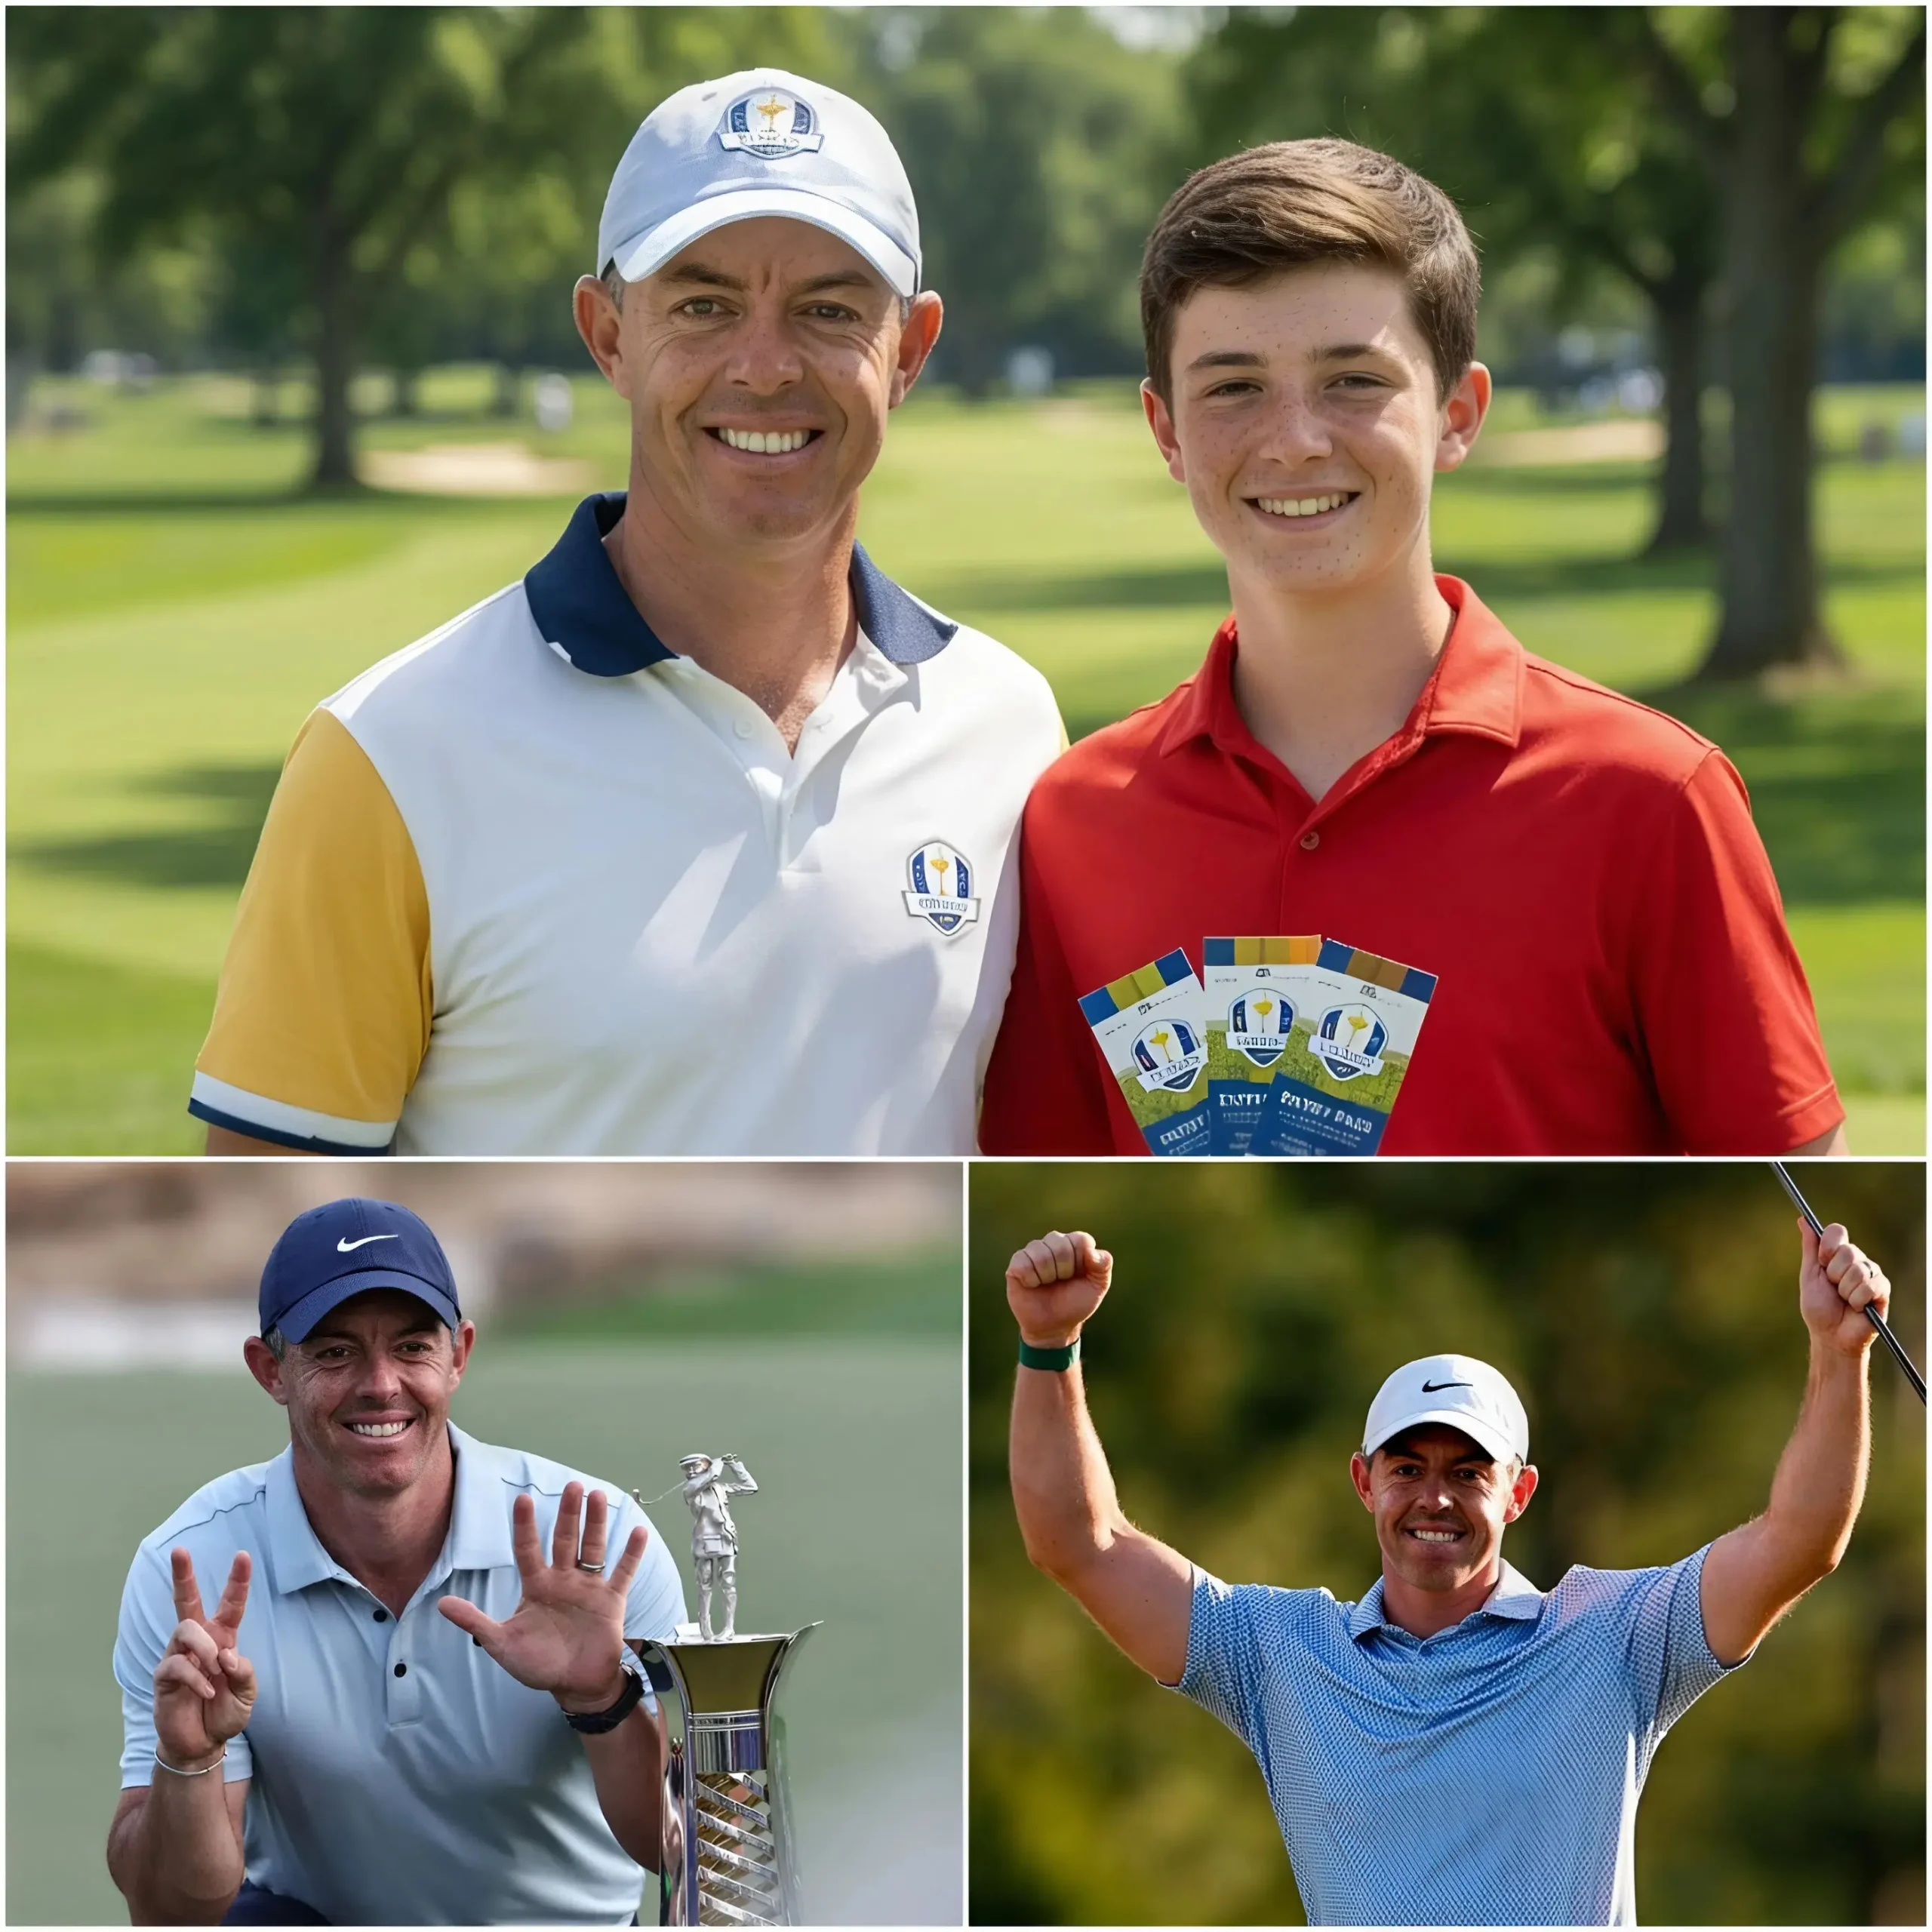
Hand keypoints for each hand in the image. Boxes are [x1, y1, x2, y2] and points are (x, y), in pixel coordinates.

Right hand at [155, 1550, 255, 1768]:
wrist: (203, 1744)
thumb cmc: (225, 1712)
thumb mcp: (247, 1693)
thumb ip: (243, 1672)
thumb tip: (227, 1655)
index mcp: (223, 1638)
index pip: (230, 1604)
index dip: (237, 1580)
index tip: (243, 1555)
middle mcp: (199, 1642)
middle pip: (187, 1601)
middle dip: (183, 1576)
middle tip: (179, 1551)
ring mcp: (178, 1657)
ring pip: (184, 1630)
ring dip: (204, 1646)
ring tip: (215, 1667)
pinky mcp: (163, 1677)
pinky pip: (176, 1665)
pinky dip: (196, 1678)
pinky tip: (207, 1692)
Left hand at [438, 1484, 647, 1712]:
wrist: (574, 1685)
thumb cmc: (537, 1664)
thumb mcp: (501, 1644)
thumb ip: (475, 1622)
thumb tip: (440, 1604)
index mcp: (537, 1586)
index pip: (528, 1550)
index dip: (525, 1526)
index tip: (522, 1499)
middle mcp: (563, 1580)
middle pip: (565, 1540)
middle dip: (567, 1513)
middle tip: (571, 1485)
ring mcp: (588, 1588)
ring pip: (593, 1549)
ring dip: (595, 1523)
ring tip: (597, 1496)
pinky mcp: (611, 1601)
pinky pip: (623, 1573)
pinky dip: (631, 1554)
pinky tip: (639, 1532)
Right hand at [1006, 1230, 1112, 1348]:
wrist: (1053, 1326)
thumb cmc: (1075, 1303)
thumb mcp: (1097, 1286)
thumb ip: (1103, 1265)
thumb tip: (1092, 1250)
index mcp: (1075, 1245)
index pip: (1080, 1240)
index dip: (1080, 1261)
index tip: (1079, 1276)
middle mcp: (1054, 1243)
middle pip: (1061, 1244)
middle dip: (1064, 1270)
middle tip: (1061, 1282)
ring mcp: (1034, 1251)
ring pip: (1041, 1253)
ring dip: (1047, 1275)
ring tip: (1047, 1284)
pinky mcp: (1017, 1262)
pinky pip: (1023, 1262)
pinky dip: (1031, 1279)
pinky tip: (1033, 1284)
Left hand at [1799, 1220, 1889, 1358]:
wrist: (1831, 1334)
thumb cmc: (1819, 1307)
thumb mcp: (1810, 1275)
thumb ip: (1810, 1247)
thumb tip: (1803, 1219)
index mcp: (1837, 1255)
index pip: (1837, 1231)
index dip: (1827, 1247)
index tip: (1822, 1262)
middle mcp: (1857, 1261)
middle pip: (1848, 1251)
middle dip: (1834, 1274)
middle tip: (1833, 1288)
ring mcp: (1871, 1275)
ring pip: (1858, 1270)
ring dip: (1845, 1290)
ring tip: (1844, 1300)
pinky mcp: (1883, 1290)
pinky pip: (1871, 1286)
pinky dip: (1857, 1300)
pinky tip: (1857, 1308)